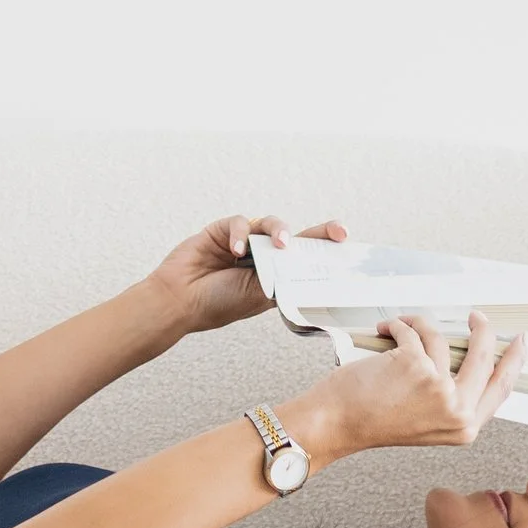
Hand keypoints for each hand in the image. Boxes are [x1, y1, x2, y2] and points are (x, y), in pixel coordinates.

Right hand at [145, 214, 348, 339]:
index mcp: (275, 274)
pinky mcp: (223, 229)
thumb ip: (284, 281)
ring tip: (282, 244)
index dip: (325, 250)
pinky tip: (236, 250)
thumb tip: (314, 276)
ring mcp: (243, 241)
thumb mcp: (261, 297)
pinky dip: (240, 233)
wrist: (181, 301)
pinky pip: (240, 222)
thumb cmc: (219, 304)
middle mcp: (262, 255)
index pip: (306, 258)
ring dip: (279, 231)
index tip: (347, 247)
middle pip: (296, 236)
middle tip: (338, 231)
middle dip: (319, 232)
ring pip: (270, 225)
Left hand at [297, 313, 527, 458]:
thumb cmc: (374, 419)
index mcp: (465, 428)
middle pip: (485, 356)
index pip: (501, 389)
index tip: (521, 343)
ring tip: (399, 331)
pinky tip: (385, 331)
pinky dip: (398, 325)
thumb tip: (471, 360)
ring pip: (442, 337)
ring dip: (418, 326)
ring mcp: (438, 386)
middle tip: (477, 317)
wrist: (337, 422)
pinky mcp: (415, 364)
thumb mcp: (429, 420)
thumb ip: (454, 399)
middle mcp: (457, 411)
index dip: (514, 362)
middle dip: (482, 330)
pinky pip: (414, 330)